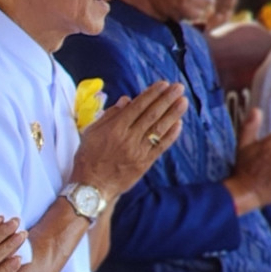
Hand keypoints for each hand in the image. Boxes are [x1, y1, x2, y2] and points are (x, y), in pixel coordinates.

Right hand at [70, 80, 188, 198]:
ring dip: (173, 114)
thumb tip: (126, 100)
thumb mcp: (91, 133)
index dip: (151, 94)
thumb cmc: (87, 158)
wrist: (91, 187)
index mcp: (114, 128)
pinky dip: (171, 135)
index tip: (163, 84)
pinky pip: (161, 146)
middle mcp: (128, 138)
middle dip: (166, 99)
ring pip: (159, 129)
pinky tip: (178, 124)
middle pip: (151, 115)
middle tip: (178, 87)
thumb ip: (109, 116)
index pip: (137, 106)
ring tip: (183, 102)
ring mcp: (138, 151)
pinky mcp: (144, 163)